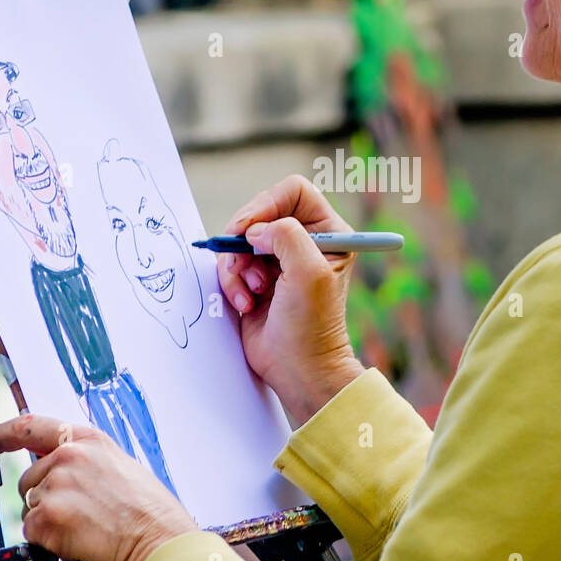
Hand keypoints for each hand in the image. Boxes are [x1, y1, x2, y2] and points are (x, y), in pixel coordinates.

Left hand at [0, 415, 198, 560]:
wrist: (160, 546)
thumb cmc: (153, 517)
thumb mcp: (124, 471)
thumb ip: (90, 466)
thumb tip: (67, 478)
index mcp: (90, 441)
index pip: (33, 426)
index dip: (6, 433)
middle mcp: (68, 456)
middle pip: (30, 480)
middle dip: (44, 500)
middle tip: (79, 518)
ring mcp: (55, 486)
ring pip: (31, 510)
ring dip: (49, 525)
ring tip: (86, 532)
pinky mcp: (46, 518)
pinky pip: (32, 534)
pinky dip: (49, 545)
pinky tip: (78, 544)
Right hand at [218, 175, 364, 423]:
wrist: (297, 369)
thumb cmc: (312, 324)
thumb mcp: (308, 272)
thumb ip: (286, 235)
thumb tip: (255, 230)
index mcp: (329, 232)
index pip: (294, 192)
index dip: (268, 203)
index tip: (252, 229)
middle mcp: (304, 241)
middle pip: (260, 212)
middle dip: (246, 239)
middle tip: (243, 262)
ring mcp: (278, 260)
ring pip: (240, 239)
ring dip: (237, 265)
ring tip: (250, 292)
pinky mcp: (256, 279)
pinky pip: (230, 263)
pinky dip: (231, 282)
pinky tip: (245, 304)